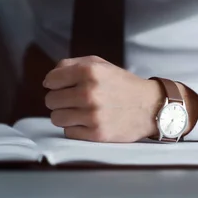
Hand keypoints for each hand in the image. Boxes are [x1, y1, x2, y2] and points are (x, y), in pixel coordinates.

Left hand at [43, 56, 163, 142]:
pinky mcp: (96, 133)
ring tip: (80, 111)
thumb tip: (48, 80)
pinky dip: (75, 128)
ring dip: (65, 115)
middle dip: (59, 100)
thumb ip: (70, 65)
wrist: (150, 106)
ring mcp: (92, 114)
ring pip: (56, 118)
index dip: (54, 83)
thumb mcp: (99, 64)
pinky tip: (88, 121)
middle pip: (50, 100)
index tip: (62, 86)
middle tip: (74, 99)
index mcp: (89, 71)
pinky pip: (68, 132)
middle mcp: (89, 92)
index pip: (51, 80)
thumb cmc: (121, 84)